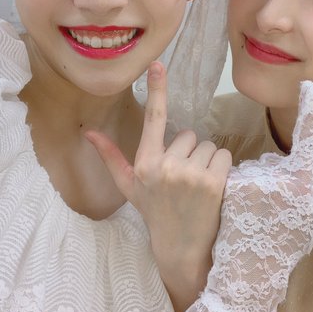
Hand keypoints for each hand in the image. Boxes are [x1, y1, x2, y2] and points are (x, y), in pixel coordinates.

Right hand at [85, 61, 231, 311]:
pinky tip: (212, 187)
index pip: (153, 119)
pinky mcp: (212, 182)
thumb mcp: (129, 186)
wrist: (181, 247)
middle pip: (188, 134)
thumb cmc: (155, 212)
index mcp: (145, 163)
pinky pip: (222, 155)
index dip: (157, 90)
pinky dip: (221, 167)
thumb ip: (111, 156)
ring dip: (206, 161)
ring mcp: (190, 174)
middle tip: (184, 178)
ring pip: (207, 145)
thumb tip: (89, 133)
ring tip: (197, 185)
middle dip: (189, 151)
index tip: (158, 64)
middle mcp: (165, 166)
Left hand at [184, 80, 312, 311]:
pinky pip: (235, 174)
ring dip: (254, 182)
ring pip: (253, 167)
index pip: (307, 140)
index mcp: (299, 181)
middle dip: (273, 175)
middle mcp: (274, 176)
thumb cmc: (288, 244)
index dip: (310, 111)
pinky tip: (240, 207)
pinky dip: (237, 186)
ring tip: (256, 211)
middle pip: (274, 159)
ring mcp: (249, 179)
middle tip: (273, 206)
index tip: (310, 86)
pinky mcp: (227, 184)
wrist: (250, 267)